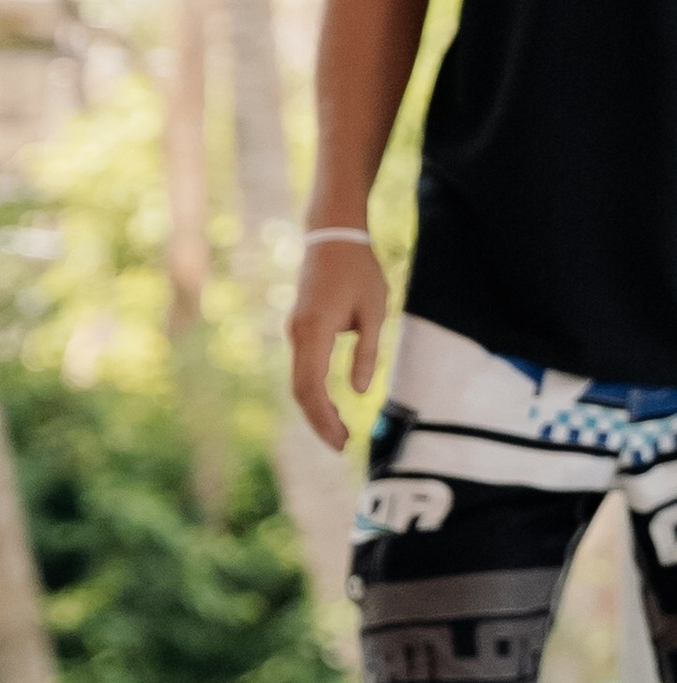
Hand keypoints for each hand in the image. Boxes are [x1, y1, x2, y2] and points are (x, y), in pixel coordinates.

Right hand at [288, 234, 387, 445]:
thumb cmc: (359, 270)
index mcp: (315, 330)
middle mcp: (298, 333)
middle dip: (320, 422)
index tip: (342, 441)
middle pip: (301, 390)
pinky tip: (333, 408)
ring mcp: (295, 331)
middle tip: (344, 446)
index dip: (324, 418)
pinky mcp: (300, 330)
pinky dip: (315, 393)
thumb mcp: (374, 311)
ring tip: (342, 434)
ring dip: (317, 410)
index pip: (312, 387)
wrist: (333, 236)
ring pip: (299, 381)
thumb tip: (359, 391)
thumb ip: (366, 352)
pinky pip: (303, 369)